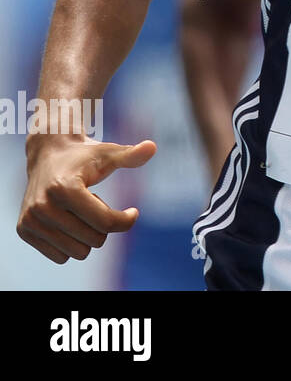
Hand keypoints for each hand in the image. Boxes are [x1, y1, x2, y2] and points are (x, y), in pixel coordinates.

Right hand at [17, 136, 155, 262]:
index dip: (126, 220)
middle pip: (94, 240)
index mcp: (65, 189)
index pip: (105, 222)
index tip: (133, 212)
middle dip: (104, 226)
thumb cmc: (84, 155)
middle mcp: (43, 206)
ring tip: (80, 211)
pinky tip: (67, 220)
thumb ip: (131, 155)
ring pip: (78, 252)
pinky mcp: (24, 230)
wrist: (47, 155)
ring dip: (87, 235)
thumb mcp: (109, 153)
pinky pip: (61, 257)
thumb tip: (152, 147)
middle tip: (95, 203)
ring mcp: (31, 220)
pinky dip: (71, 243)